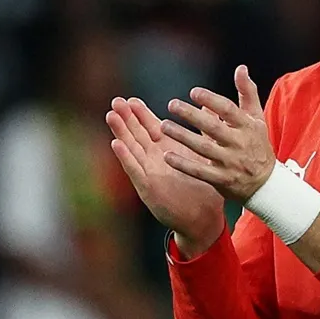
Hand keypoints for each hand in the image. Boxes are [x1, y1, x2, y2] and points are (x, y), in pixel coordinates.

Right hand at [105, 97, 225, 249]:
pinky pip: (135, 169)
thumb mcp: (203, 157)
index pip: (152, 127)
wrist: (202, 219)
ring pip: (132, 148)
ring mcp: (150, 172)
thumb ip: (203, 131)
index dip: (141, 114)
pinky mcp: (147, 187)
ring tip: (111, 115)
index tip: (132, 99)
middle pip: (138, 134)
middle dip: (126, 118)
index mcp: (169, 150)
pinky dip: (125, 156)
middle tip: (116, 101)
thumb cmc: (203, 189)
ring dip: (121, 132)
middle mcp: (156, 159)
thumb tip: (208, 108)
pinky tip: (116, 144)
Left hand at [160, 65, 274, 202]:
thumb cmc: (257, 144)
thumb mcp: (257, 118)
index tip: (193, 92)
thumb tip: (240, 68)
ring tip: (164, 126)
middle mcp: (239, 144)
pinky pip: (200, 172)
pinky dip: (183, 164)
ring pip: (204, 148)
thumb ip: (248, 92)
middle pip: (214, 128)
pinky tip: (167, 155)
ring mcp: (231, 163)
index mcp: (248, 126)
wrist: (266, 183)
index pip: (229, 110)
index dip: (211, 100)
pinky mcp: (222, 180)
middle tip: (172, 104)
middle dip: (192, 116)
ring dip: (183, 137)